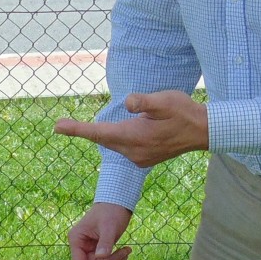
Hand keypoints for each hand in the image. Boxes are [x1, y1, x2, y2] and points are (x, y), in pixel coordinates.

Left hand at [54, 91, 208, 168]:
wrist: (203, 132)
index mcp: (135, 136)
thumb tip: (128, 102)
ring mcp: (139, 158)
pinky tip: (125, 130)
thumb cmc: (184, 112)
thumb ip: (145, 102)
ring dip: (104, 134)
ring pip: (113, 144)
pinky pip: (123, 148)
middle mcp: (133, 151)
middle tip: (60, 125)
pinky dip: (117, 139)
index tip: (57, 127)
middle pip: (103, 139)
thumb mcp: (165, 100)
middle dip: (84, 131)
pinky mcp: (144, 159)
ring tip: (92, 127)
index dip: (77, 129)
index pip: (99, 132)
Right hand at [65, 201, 134, 259]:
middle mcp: (81, 245)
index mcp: (77, 239)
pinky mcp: (98, 249)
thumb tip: (100, 258)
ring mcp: (89, 248)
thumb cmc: (111, 211)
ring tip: (128, 250)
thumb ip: (105, 243)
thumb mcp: (109, 227)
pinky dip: (117, 259)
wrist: (117, 202)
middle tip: (127, 251)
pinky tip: (126, 251)